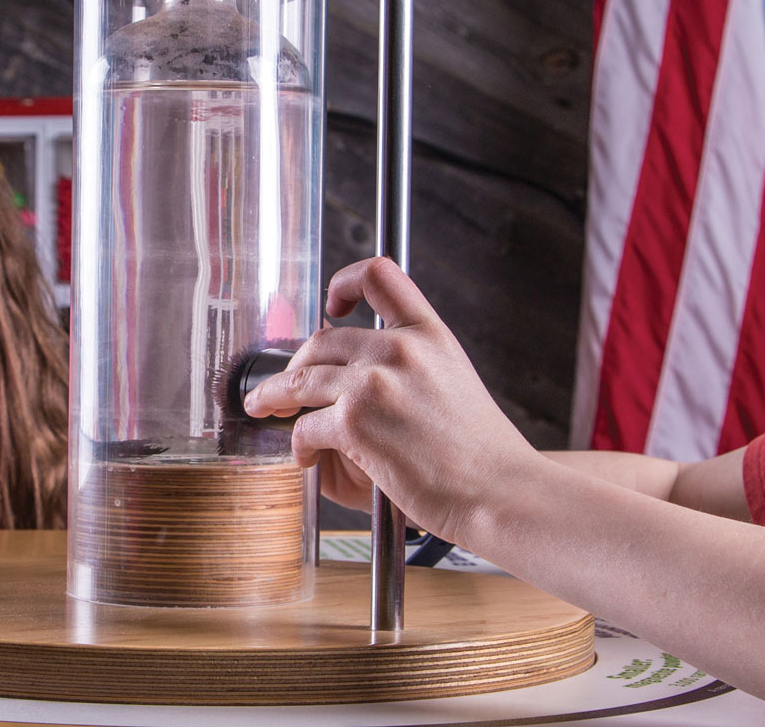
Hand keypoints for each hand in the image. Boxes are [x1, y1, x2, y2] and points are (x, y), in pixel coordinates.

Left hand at [244, 257, 547, 542]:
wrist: (499, 490)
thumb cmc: (482, 454)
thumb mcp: (454, 383)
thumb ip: (410, 368)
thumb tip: (356, 374)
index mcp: (429, 335)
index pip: (380, 275)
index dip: (345, 283)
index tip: (332, 305)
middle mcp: (400, 349)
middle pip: (322, 339)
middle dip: (295, 363)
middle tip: (284, 383)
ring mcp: (374, 383)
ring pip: (300, 379)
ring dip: (274, 396)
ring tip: (265, 408)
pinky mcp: (354, 422)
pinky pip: (305, 425)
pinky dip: (298, 443)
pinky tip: (305, 456)